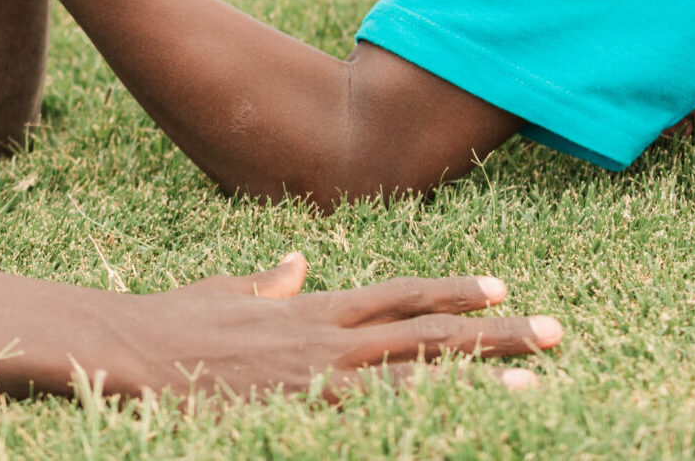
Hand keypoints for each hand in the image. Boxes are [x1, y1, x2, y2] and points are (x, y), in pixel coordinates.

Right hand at [138, 252, 559, 399]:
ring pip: (420, 375)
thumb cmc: (175, 323)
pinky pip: (381, 422)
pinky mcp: (308, 412)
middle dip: (496, 333)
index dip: (453, 292)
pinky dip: (424, 425)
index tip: (501, 288)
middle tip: (556, 332)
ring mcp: (323, 378)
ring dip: (482, 377)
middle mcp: (330, 338)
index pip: (401, 296)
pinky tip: (461, 432)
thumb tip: (295, 261)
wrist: (138, 351)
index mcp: (315, 307)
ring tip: (538, 381)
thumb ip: (269, 281)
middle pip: (430, 332)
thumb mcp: (228, 292)